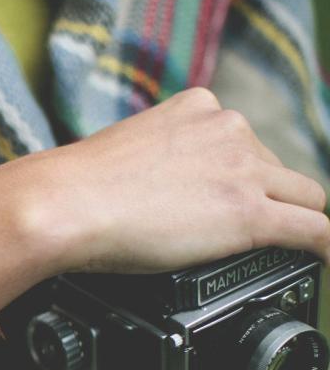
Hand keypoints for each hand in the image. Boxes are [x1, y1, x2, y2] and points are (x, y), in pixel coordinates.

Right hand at [0, 87, 329, 315]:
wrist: (66, 203)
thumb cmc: (78, 188)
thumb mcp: (128, 150)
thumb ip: (158, 159)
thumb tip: (157, 191)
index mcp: (199, 108)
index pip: (244, 143)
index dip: (238, 178)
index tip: (224, 200)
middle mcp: (229, 129)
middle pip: (278, 169)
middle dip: (266, 200)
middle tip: (233, 235)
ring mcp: (244, 171)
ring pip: (305, 198)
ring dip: (291, 223)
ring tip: (281, 252)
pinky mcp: (250, 214)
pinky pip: (315, 230)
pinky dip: (323, 247)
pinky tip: (322, 260)